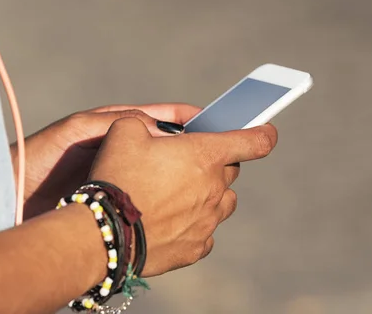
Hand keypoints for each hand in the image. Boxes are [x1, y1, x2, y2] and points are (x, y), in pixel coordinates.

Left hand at [18, 104, 200, 218]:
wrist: (13, 195)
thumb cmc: (43, 156)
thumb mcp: (80, 130)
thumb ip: (119, 123)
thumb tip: (164, 130)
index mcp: (117, 128)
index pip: (162, 118)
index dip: (189, 118)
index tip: (214, 122)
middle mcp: (126, 153)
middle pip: (169, 146)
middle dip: (194, 147)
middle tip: (220, 152)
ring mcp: (125, 178)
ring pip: (166, 174)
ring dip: (187, 175)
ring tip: (211, 179)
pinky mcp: (121, 202)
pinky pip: (154, 198)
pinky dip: (172, 200)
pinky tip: (187, 205)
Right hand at [89, 117, 277, 276]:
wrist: (104, 233)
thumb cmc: (117, 176)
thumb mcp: (124, 131)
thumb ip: (146, 123)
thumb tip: (152, 133)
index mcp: (205, 154)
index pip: (255, 141)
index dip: (263, 132)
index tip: (267, 131)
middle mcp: (215, 188)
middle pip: (231, 171)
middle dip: (216, 163)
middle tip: (189, 162)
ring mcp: (208, 221)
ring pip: (223, 202)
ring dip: (210, 194)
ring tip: (181, 194)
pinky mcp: (196, 248)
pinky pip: (206, 232)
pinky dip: (196, 224)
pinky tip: (172, 221)